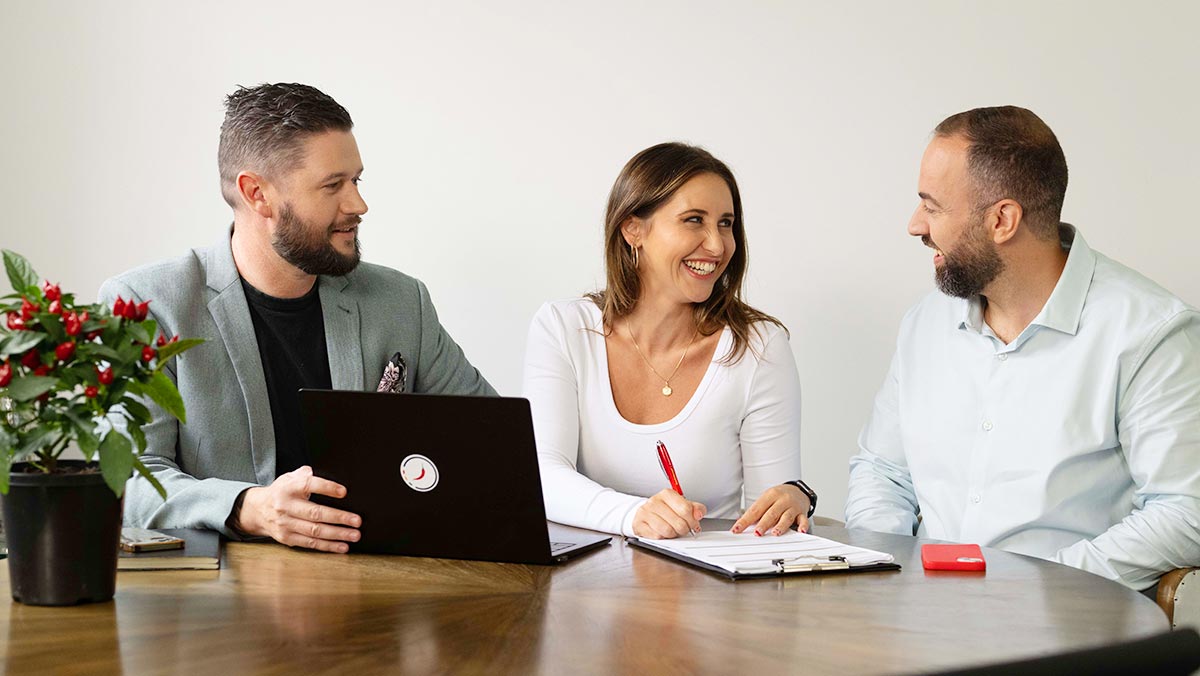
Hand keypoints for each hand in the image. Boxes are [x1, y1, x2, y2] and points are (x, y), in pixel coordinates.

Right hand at [234, 465, 361, 552]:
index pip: (308, 485)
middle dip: (338, 517)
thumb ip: (303, 474)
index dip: (327, 488)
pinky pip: (310, 543)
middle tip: (357, 520)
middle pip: (315, 513)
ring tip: (354, 535)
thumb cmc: (281, 492)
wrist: (257, 510)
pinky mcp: (287, 538)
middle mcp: (286, 507)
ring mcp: (286, 524)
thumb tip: (317, 470)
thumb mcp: (289, 478)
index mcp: (288, 488)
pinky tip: (342, 546)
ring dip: (337, 534)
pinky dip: (328, 546)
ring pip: (315, 531)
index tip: (344, 492)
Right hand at [632, 489, 706, 538]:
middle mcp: (655, 501)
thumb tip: (699, 514)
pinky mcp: (638, 524)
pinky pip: (657, 536)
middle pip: (679, 522)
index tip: (693, 523)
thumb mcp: (682, 506)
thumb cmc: (665, 511)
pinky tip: (662, 532)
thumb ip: (695, 509)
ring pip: (667, 531)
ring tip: (672, 531)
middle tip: (683, 529)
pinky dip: (662, 537)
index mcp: (667, 494)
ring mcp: (645, 512)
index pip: (686, 509)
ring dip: (673, 535)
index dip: (692, 520)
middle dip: (684, 530)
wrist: (644, 515)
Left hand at [732, 484, 810, 535]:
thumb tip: (742, 523)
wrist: (797, 490)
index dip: (745, 520)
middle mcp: (782, 500)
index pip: (755, 509)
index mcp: (770, 495)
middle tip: (757, 533)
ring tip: (775, 533)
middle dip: (763, 524)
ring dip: (780, 526)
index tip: (737, 529)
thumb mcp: (766, 499)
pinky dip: (803, 525)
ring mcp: (792, 506)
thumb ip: (757, 512)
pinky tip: (800, 531)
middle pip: (771, 513)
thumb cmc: (779, 497)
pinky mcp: (802, 513)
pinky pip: (803, 519)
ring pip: (786, 517)